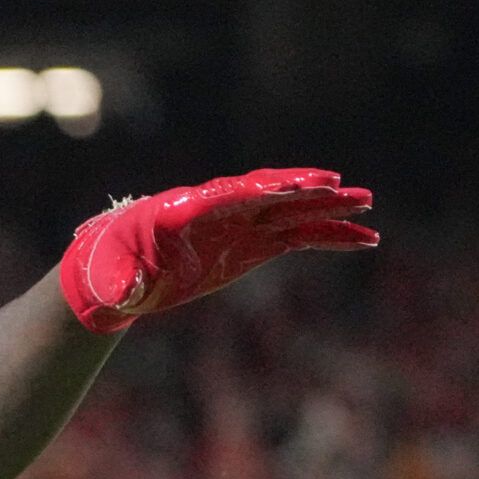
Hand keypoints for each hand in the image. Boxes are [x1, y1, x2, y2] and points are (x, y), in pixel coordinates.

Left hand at [59, 167, 377, 333]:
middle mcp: (219, 211)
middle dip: (302, 191)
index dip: (262, 191)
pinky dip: (329, 237)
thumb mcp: (111, 279)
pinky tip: (363, 240)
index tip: (295, 187)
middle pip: (268, 195)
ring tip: (368, 207)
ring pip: (292, 213)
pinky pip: (298, 236)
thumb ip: (121, 282)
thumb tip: (124, 292)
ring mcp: (240, 226)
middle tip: (342, 188)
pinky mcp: (252, 245)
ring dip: (329, 210)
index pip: (229, 195)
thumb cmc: (109, 269)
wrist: (118, 274)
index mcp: (184, 211)